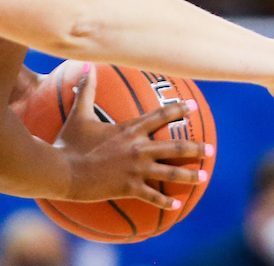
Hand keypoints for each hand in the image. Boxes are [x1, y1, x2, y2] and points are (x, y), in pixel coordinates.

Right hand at [54, 63, 210, 208]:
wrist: (63, 171)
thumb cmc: (69, 143)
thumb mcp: (78, 115)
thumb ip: (86, 91)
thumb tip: (86, 66)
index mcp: (129, 130)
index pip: (159, 116)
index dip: (178, 109)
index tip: (193, 106)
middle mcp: (138, 149)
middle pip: (174, 146)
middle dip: (195, 147)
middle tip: (210, 149)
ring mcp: (135, 170)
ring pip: (170, 173)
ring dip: (189, 175)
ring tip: (204, 176)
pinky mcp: (129, 188)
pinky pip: (152, 197)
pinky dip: (164, 202)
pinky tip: (176, 207)